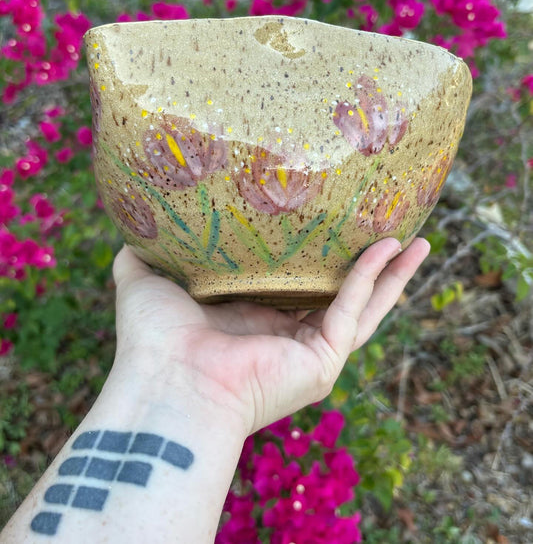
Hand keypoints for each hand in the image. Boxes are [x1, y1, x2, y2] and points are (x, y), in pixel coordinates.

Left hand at [112, 237, 428, 434]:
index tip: (327, 220)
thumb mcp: (145, 280)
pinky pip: (353, 311)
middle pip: (336, 294)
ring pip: (362, 306)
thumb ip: (144, 253)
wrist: (168, 384)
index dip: (312, 255)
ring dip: (392, 275)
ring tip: (418, 241)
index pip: (291, 283)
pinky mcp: (322, 363)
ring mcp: (306, 351)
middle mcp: (282, 336)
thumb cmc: (153, 338)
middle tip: (388, 229)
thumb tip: (141, 223)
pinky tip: (394, 247)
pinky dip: (375, 279)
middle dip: (365, 264)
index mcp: (249, 319)